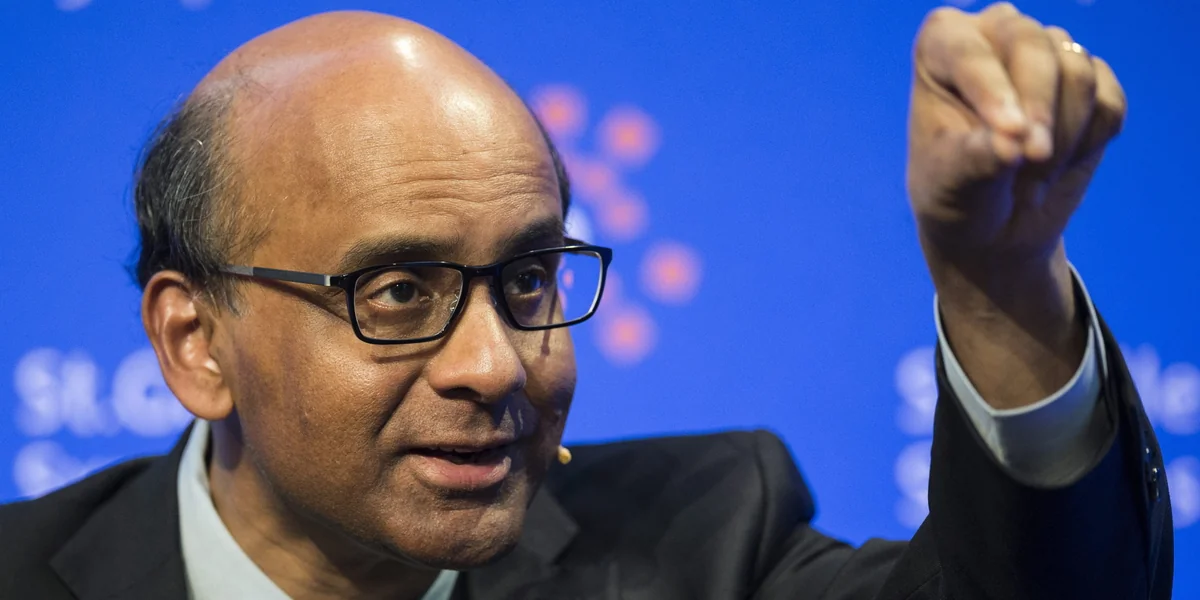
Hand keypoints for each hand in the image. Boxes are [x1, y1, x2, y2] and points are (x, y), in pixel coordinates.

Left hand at [907, 3, 1125, 407]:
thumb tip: (1013, 142)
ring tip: (1033, 169)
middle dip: (1037, 119)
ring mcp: (1045, 55)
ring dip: (1065, 135)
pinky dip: (1096, 138)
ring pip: (1079, 73)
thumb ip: (976, 155)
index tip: (1006, 150)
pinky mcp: (1089, 83)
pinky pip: (1112, 98)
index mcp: (942, 48)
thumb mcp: (948, 186)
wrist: (994, 236)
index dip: (992, 93)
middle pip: (1037, 50)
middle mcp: (993, 37)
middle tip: (1024, 168)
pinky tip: (1064, 160)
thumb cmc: (953, 205)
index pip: (968, 44)